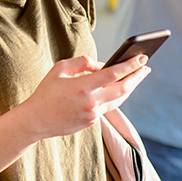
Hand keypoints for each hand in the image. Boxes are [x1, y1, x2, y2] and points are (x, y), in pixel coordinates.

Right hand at [20, 55, 151, 140]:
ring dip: (130, 87)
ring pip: (118, 100)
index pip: (113, 74)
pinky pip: (106, 106)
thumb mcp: (60, 69)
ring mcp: (93, 115)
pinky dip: (112, 96)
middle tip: (146, 67)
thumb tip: (102, 65)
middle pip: (122, 89)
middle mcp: (91, 102)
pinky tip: (118, 88)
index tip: (142, 57)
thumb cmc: (46, 91)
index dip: (130, 66)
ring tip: (137, 77)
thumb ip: (82, 63)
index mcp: (82, 87)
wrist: (36, 120)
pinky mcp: (92, 123)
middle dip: (137, 77)